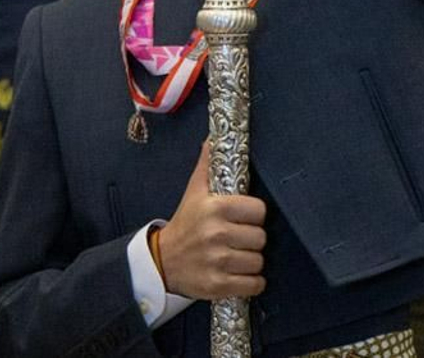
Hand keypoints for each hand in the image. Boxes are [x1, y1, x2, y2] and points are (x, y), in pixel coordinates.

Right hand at [155, 142, 266, 299]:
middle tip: (238, 238)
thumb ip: (207, 164)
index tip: (244, 218)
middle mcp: (216, 234)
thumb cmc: (186, 223)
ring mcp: (217, 262)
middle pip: (261, 238)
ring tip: (236, 256)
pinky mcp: (218, 286)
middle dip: (252, 239)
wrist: (163, 261)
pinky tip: (240, 274)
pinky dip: (251, 282)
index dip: (254, 215)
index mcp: (215, 207)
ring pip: (258, 262)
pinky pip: (254, 285)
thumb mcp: (194, 191)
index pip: (259, 210)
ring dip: (251, 262)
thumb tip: (213, 137)